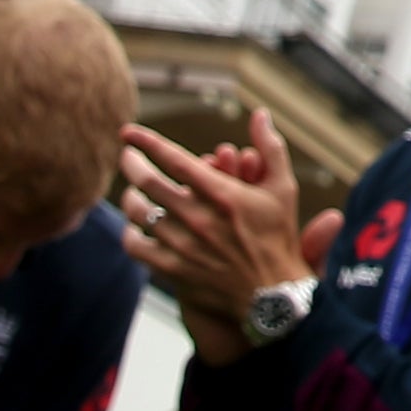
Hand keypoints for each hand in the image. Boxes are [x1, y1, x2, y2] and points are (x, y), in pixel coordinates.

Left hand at [118, 109, 310, 318]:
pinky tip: (135, 226)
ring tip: (130, 190)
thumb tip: (260, 114)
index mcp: (223, 195)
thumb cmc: (278, 238)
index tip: (128, 131)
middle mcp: (199, 219)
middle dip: (131, 163)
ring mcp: (184, 246)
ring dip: (129, 197)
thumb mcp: (283, 188)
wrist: (271, 296)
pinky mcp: (173, 270)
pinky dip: (130, 233)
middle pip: (148, 183)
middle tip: (126, 156)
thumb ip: (271, 148)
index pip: (174, 160)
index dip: (147, 142)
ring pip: (140, 213)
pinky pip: (137, 247)